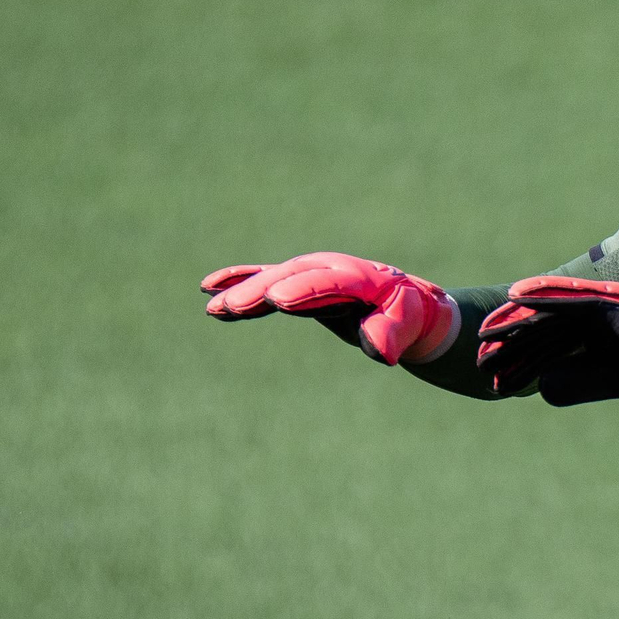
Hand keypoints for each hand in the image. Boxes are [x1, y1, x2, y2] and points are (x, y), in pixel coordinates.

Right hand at [202, 252, 459, 364]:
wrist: (407, 305)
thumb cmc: (409, 317)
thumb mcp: (407, 326)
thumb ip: (390, 333)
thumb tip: (379, 350)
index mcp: (362, 278)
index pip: (329, 282)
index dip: (303, 290)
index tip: (277, 300)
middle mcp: (332, 269)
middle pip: (293, 275)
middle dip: (262, 289)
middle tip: (233, 305)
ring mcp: (313, 272)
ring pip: (274, 278)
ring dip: (243, 290)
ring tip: (213, 307)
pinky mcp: (299, 281)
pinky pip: (266, 279)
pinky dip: (240, 281)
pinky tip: (209, 289)